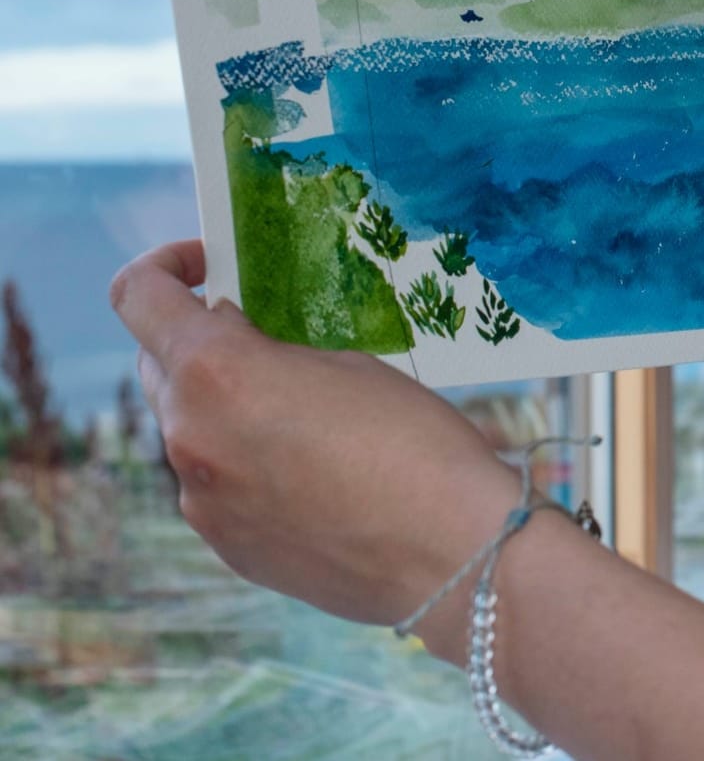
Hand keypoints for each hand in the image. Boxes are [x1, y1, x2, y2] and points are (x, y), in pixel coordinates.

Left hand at [110, 240, 516, 649]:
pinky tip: (312, 468)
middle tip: (264, 333)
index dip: (164, 267)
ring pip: (188, 427)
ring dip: (224, 404)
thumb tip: (241, 353)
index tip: (208, 265)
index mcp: (217, 373)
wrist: (450, 554)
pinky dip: (243, 460)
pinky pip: (214, 482)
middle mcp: (188, 436)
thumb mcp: (346, 362)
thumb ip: (274, 352)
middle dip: (199, 338)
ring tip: (301, 408)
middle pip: (158, 364)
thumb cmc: (414, 440)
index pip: (139, 297)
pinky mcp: (226, 547)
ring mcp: (200, 501)